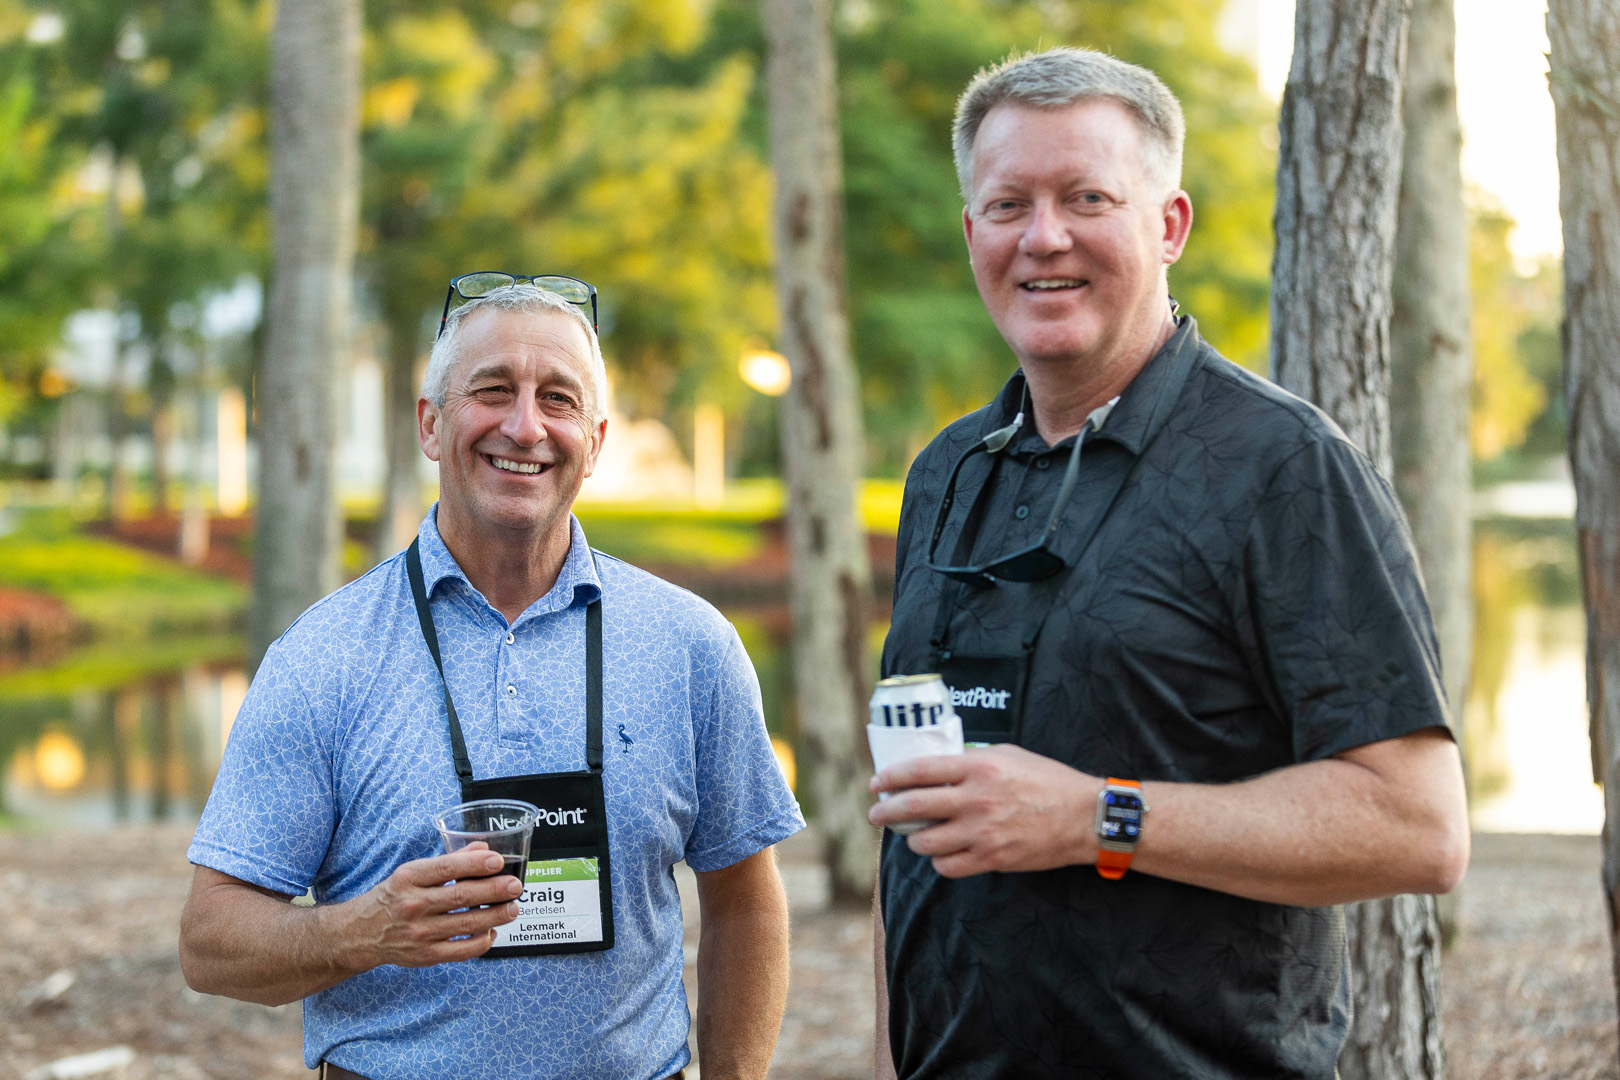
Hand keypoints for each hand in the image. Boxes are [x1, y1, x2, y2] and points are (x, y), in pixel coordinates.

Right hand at [340, 843, 523, 968]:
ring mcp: (419, 933)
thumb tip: (483, 848)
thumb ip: (448, 861)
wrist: (360, 933)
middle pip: (461, 896)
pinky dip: (482, 941)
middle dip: (494, 890)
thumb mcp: (411, 872)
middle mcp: (413, 905)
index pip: (446, 868)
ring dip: (496, 915)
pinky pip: (462, 950)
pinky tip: (492, 931)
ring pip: (467, 924)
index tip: (498, 861)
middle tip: (516, 885)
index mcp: (408, 878)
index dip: (474, 864)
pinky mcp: (426, 955)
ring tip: (513, 908)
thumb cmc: (392, 897)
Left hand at [868, 745, 1100, 877]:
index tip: (877, 783)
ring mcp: (983, 833)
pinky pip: (948, 866)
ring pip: (926, 842)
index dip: (891, 777)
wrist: (1084, 817)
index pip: (920, 770)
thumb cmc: (1048, 780)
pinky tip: (941, 853)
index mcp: (979, 767)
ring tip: (914, 835)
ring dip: (913, 839)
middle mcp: (976, 800)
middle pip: (914, 807)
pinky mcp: (992, 859)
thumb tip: (940, 766)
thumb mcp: (1009, 755)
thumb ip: (972, 759)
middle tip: (877, 814)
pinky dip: (938, 861)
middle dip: (886, 812)